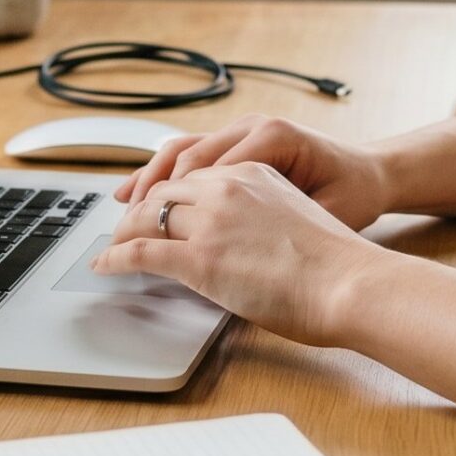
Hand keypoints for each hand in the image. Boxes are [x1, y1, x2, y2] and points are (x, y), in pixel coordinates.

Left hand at [94, 161, 381, 344]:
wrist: (350, 281)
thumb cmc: (338, 264)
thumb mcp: (297, 219)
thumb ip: (264, 219)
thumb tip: (248, 242)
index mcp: (253, 173)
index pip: (195, 175)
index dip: (168, 192)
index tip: (157, 204)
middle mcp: (227, 188)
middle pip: (164, 191)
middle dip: (139, 210)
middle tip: (125, 228)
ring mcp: (210, 221)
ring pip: (146, 216)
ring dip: (123, 233)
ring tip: (113, 248)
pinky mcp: (199, 258)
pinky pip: (141, 252)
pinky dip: (116, 259)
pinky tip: (105, 267)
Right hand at [114, 115, 391, 228]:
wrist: (372, 179)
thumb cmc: (353, 196)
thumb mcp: (320, 213)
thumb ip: (269, 223)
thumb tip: (224, 245)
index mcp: (271, 137)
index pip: (201, 166)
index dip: (166, 202)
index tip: (140, 230)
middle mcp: (254, 127)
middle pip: (184, 154)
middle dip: (149, 191)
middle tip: (122, 225)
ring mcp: (246, 133)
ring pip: (183, 150)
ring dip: (151, 178)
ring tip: (124, 207)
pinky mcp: (243, 146)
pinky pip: (195, 153)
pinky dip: (168, 173)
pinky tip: (148, 193)